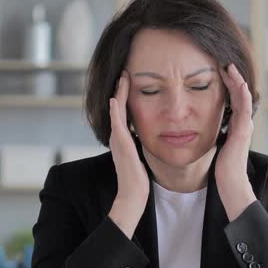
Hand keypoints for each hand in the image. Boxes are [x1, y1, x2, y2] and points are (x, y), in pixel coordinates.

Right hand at [108, 71, 149, 236]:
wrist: (133, 194)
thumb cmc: (139, 179)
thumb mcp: (141, 156)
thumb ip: (142, 145)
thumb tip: (153, 136)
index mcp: (124, 138)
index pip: (124, 111)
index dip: (126, 95)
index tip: (131, 80)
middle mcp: (118, 136)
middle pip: (118, 107)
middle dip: (120, 89)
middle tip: (124, 72)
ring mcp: (119, 140)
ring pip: (116, 111)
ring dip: (118, 93)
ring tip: (122, 77)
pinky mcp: (122, 145)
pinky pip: (117, 124)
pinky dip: (115, 111)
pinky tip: (114, 99)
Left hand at [215, 63, 256, 220]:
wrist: (230, 183)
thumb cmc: (221, 170)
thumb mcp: (215, 147)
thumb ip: (211, 136)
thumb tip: (198, 130)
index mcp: (235, 127)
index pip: (232, 100)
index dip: (227, 86)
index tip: (218, 73)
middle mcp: (242, 124)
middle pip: (239, 95)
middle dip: (232, 79)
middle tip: (225, 64)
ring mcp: (245, 126)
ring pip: (244, 97)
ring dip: (237, 81)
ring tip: (230, 67)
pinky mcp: (244, 130)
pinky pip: (244, 107)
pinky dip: (242, 93)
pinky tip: (238, 82)